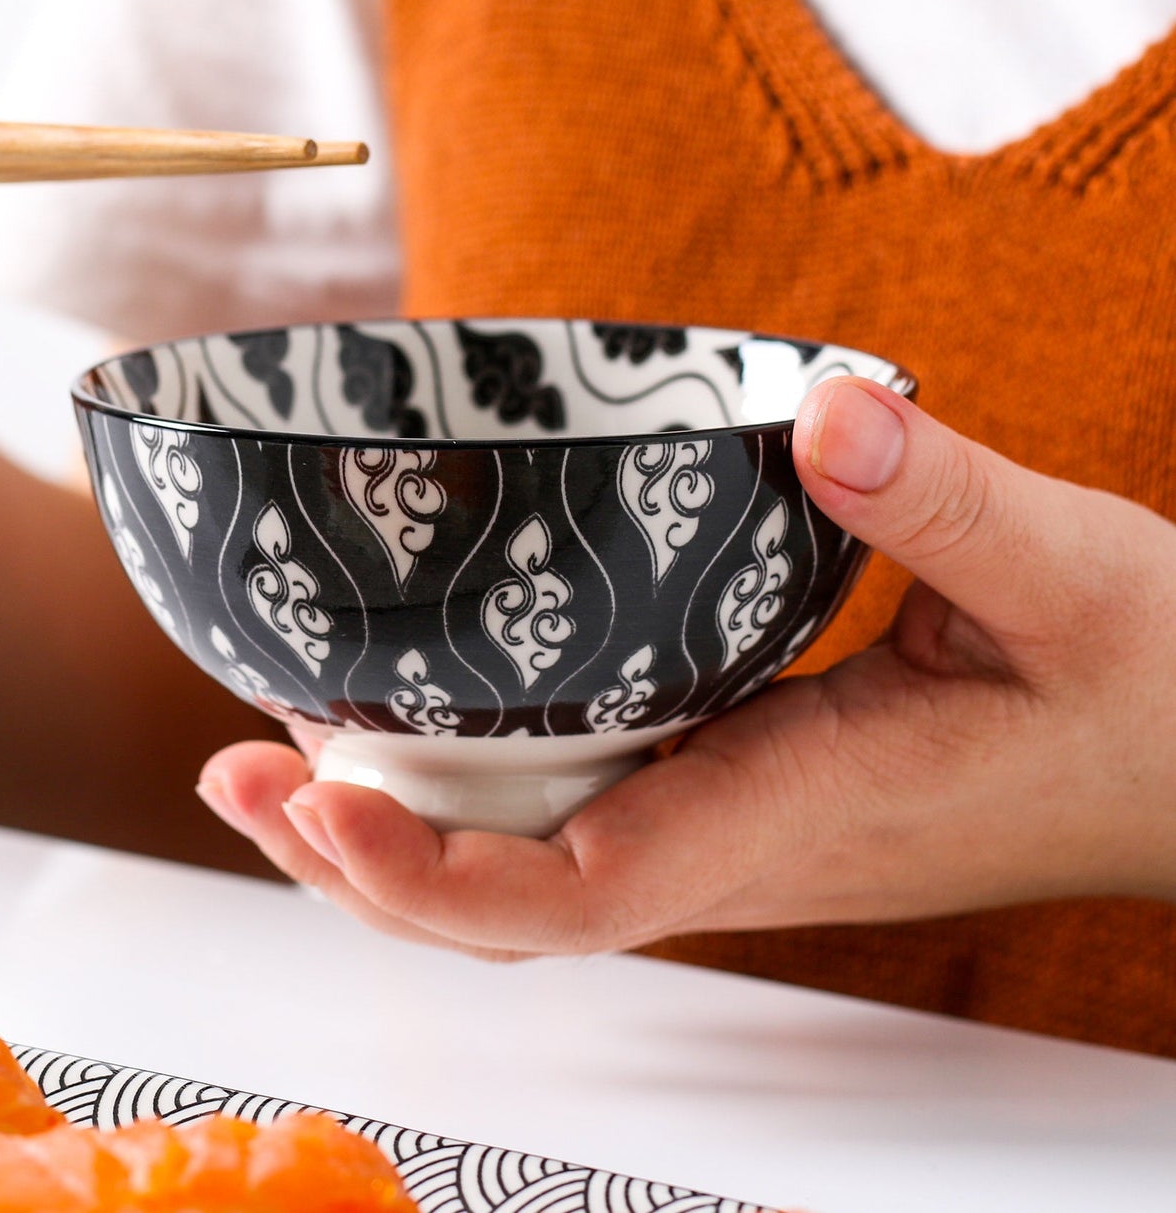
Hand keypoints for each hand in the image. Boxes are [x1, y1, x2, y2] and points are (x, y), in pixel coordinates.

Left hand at [197, 378, 1175, 957]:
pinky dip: (464, 795)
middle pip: (507, 905)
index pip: (583, 890)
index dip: (435, 874)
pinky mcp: (731, 788)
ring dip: (390, 834)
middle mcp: (737, 844)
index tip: (320, 799)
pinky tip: (406, 733)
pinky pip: (568, 820)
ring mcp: (726, 828)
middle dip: (357, 860)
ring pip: (522, 873)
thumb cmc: (1138, 688)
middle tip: (235, 764)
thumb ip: (943, 501)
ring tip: (272, 751)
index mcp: (799, 810)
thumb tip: (822, 414)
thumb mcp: (1070, 574)